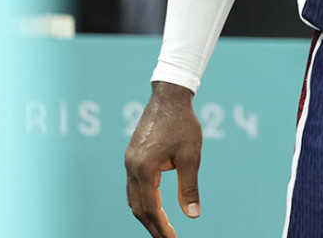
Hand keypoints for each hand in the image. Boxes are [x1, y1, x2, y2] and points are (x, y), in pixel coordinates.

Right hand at [125, 82, 202, 237]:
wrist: (169, 97)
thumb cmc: (183, 124)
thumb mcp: (190, 156)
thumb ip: (189, 187)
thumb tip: (193, 215)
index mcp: (144, 169)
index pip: (150, 208)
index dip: (161, 227)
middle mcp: (131, 167)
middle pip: (137, 207)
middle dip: (151, 226)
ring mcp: (129, 162)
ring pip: (133, 197)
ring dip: (146, 214)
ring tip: (160, 227)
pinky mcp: (132, 156)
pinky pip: (133, 185)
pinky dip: (142, 199)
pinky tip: (154, 204)